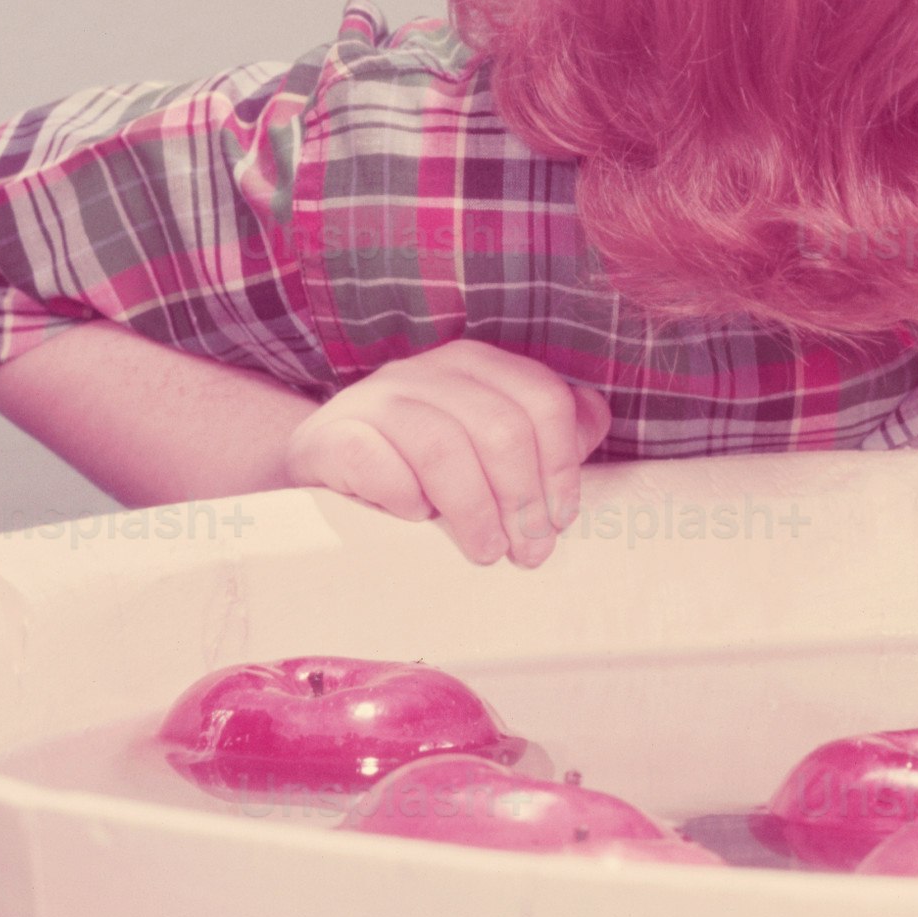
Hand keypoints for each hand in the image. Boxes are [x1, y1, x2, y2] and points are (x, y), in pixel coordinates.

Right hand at [279, 341, 604, 565]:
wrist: (322, 466)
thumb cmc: (421, 462)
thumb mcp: (486, 441)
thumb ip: (545, 429)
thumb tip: (595, 420)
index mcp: (476, 364)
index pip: (543, 399)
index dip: (561, 466)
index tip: (560, 518)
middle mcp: (427, 370)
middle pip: (500, 428)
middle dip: (523, 499)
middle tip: (528, 552)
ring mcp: (376, 398)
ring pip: (443, 447)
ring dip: (473, 510)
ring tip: (485, 552)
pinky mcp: (331, 434)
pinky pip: (377, 462)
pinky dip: (405, 498)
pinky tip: (416, 520)